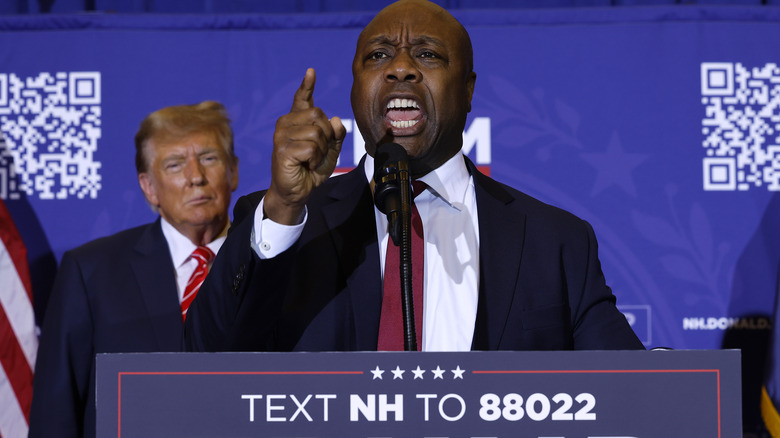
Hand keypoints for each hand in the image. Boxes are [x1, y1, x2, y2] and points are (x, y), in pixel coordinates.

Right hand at [265, 68, 345, 224]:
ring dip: (321, 150)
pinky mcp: (282, 149)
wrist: (297, 191)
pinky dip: (315, 158)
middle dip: (327, 136)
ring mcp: (281, 135)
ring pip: (317, 132)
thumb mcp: (329, 151)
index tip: (311, 72)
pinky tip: (306, 164)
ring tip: (310, 160)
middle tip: (317, 153)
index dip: (307, 86)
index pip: (302, 99)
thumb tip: (337, 119)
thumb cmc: (310, 170)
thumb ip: (335, 135)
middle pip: (319, 116)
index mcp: (296, 121)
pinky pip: (312, 147)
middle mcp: (285, 123)